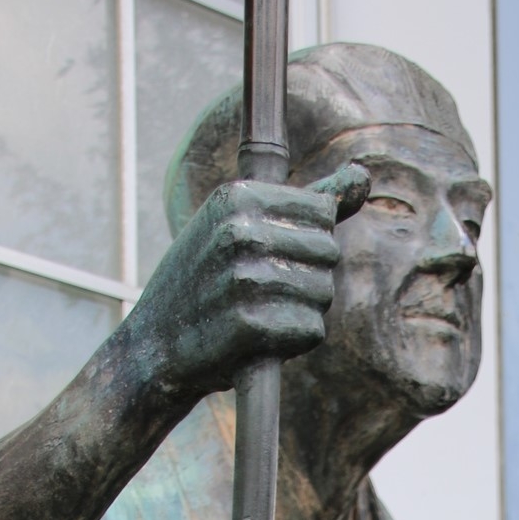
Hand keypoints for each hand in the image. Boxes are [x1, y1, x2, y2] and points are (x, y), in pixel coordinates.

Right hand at [125, 164, 369, 407]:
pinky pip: (311, 330)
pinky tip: (262, 339)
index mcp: (237, 197)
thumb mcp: (240, 224)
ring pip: (323, 293)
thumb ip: (306, 203)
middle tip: (266, 292)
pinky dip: (294, 342)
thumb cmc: (206, 281)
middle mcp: (240, 232)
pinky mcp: (249, 325)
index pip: (321, 213)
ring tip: (262, 314)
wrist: (155, 344)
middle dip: (308, 278)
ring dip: (302, 312)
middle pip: (328, 253)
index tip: (274, 255)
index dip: (307, 241)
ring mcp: (243, 279)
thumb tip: (363, 175)